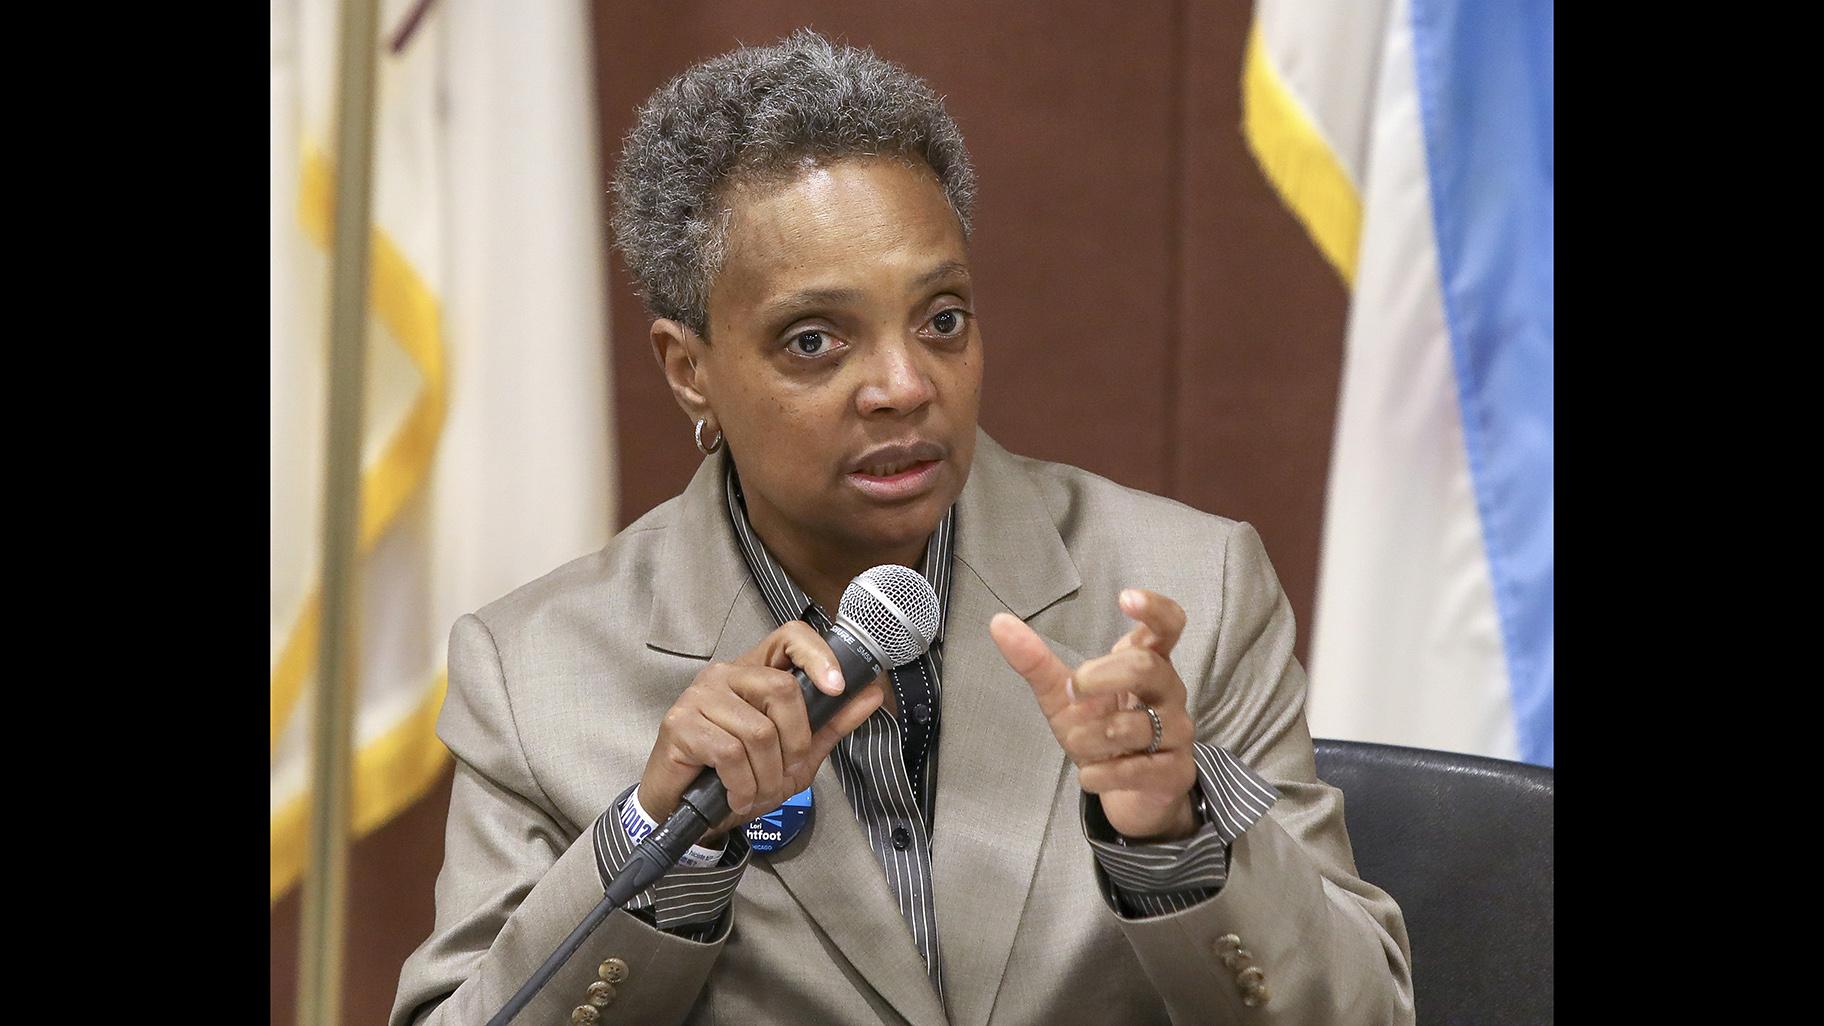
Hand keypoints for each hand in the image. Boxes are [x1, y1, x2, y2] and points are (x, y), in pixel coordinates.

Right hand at [638, 621, 885, 839]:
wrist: (685, 809)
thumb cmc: (737, 776)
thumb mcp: (795, 755)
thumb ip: (830, 723)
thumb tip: (871, 694)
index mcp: (756, 672)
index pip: (790, 636)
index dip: (818, 655)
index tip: (837, 687)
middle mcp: (726, 674)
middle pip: (781, 690)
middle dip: (795, 743)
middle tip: (785, 772)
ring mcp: (700, 696)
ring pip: (758, 731)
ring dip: (767, 776)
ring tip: (758, 792)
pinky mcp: (680, 723)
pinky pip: (729, 753)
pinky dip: (743, 785)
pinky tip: (737, 796)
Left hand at [990, 589, 1198, 840]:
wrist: (1129, 791)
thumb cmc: (1100, 730)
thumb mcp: (1065, 696)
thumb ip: (1037, 662)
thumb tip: (997, 623)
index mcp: (1148, 662)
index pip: (1168, 625)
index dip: (1153, 608)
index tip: (1124, 597)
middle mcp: (1169, 691)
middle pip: (1147, 668)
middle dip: (1101, 677)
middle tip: (1074, 689)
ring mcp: (1177, 731)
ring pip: (1135, 726)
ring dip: (1091, 737)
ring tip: (1077, 742)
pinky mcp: (1174, 771)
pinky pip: (1136, 770)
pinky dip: (1100, 773)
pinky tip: (1089, 773)